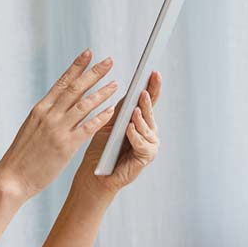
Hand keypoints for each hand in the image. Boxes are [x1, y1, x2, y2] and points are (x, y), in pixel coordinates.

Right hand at [0, 49, 120, 201]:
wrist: (11, 177)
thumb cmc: (21, 157)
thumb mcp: (30, 129)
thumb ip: (45, 117)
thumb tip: (59, 106)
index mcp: (39, 110)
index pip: (61, 83)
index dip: (76, 67)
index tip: (88, 54)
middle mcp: (48, 116)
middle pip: (75, 89)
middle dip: (94, 73)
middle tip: (109, 61)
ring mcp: (57, 130)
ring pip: (84, 105)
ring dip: (102, 93)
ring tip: (116, 84)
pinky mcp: (66, 146)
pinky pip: (88, 128)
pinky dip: (101, 118)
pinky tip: (112, 110)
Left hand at [73, 70, 162, 198]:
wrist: (95, 174)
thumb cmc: (101, 149)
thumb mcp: (109, 124)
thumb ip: (120, 110)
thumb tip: (128, 89)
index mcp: (138, 120)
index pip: (147, 100)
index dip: (151, 86)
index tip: (152, 71)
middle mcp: (148, 131)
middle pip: (149, 111)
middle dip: (148, 99)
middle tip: (144, 89)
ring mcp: (149, 144)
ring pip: (147, 127)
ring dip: (141, 118)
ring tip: (136, 109)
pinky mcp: (145, 158)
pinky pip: (142, 144)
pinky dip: (136, 136)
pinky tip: (130, 128)